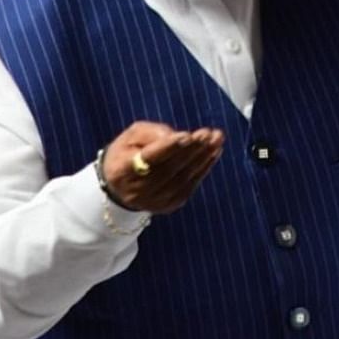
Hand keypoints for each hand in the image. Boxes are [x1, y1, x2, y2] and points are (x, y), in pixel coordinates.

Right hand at [103, 121, 223, 213]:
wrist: (122, 185)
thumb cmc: (128, 152)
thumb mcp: (132, 135)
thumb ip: (151, 132)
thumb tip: (175, 137)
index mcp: (122, 170)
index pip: (148, 159)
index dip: (168, 147)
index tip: (187, 135)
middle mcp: (137, 190)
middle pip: (169, 169)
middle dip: (191, 150)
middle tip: (208, 133)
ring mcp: (153, 201)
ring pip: (182, 179)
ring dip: (202, 158)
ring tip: (217, 139)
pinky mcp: (168, 205)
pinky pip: (189, 186)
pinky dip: (203, 169)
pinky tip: (213, 153)